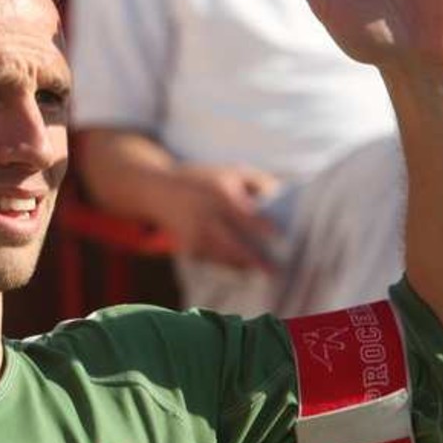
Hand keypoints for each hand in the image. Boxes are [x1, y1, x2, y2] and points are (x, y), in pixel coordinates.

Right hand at [159, 164, 280, 270]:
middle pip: (234, 245)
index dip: (266, 229)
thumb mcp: (231, 171)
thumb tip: (283, 196)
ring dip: (244, 266)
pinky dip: (229, 266)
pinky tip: (243, 267)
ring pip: (224, 258)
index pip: (248, 216)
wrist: (160, 191)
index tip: (283, 238)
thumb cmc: (204, 179)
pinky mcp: (188, 248)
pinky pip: (213, 261)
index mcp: (220, 195)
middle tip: (275, 271)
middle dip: (255, 260)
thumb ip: (259, 181)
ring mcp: (195, 235)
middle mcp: (207, 217)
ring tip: (261, 271)